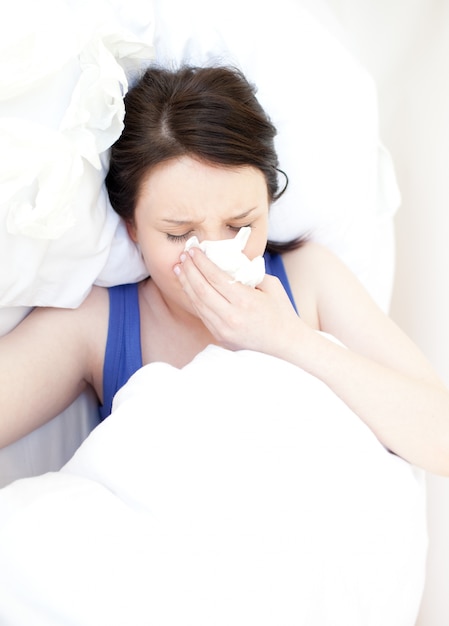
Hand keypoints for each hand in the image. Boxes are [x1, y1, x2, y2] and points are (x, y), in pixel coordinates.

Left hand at [174, 247, 302, 355]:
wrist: (286, 345)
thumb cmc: (281, 312)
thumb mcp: (271, 285)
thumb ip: (250, 272)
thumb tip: (230, 261)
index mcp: (245, 301)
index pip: (214, 277)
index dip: (201, 262)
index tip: (194, 250)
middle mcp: (231, 316)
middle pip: (201, 289)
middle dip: (189, 270)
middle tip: (182, 256)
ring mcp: (223, 329)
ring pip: (197, 303)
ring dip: (186, 284)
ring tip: (179, 269)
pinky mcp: (220, 337)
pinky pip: (202, 314)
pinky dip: (193, 299)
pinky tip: (189, 288)